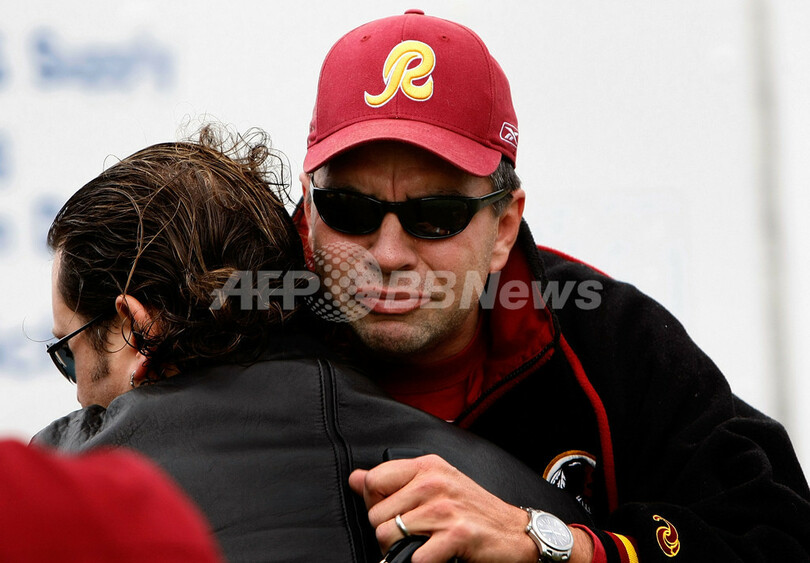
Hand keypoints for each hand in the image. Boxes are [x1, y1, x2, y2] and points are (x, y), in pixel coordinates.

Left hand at [348, 454, 541, 562]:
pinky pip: (413, 558)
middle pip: (376, 515)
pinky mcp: (455, 535)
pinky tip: (432, 556)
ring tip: (422, 545)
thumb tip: (355, 479)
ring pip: (388, 536)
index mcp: (426, 466)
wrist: (514, 532)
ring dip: (400, 550)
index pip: (373, 481)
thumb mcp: (434, 484)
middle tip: (413, 535)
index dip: (375, 504)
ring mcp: (444, 508)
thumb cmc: (472, 510)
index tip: (393, 513)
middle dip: (388, 532)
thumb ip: (393, 481)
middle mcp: (434, 482)